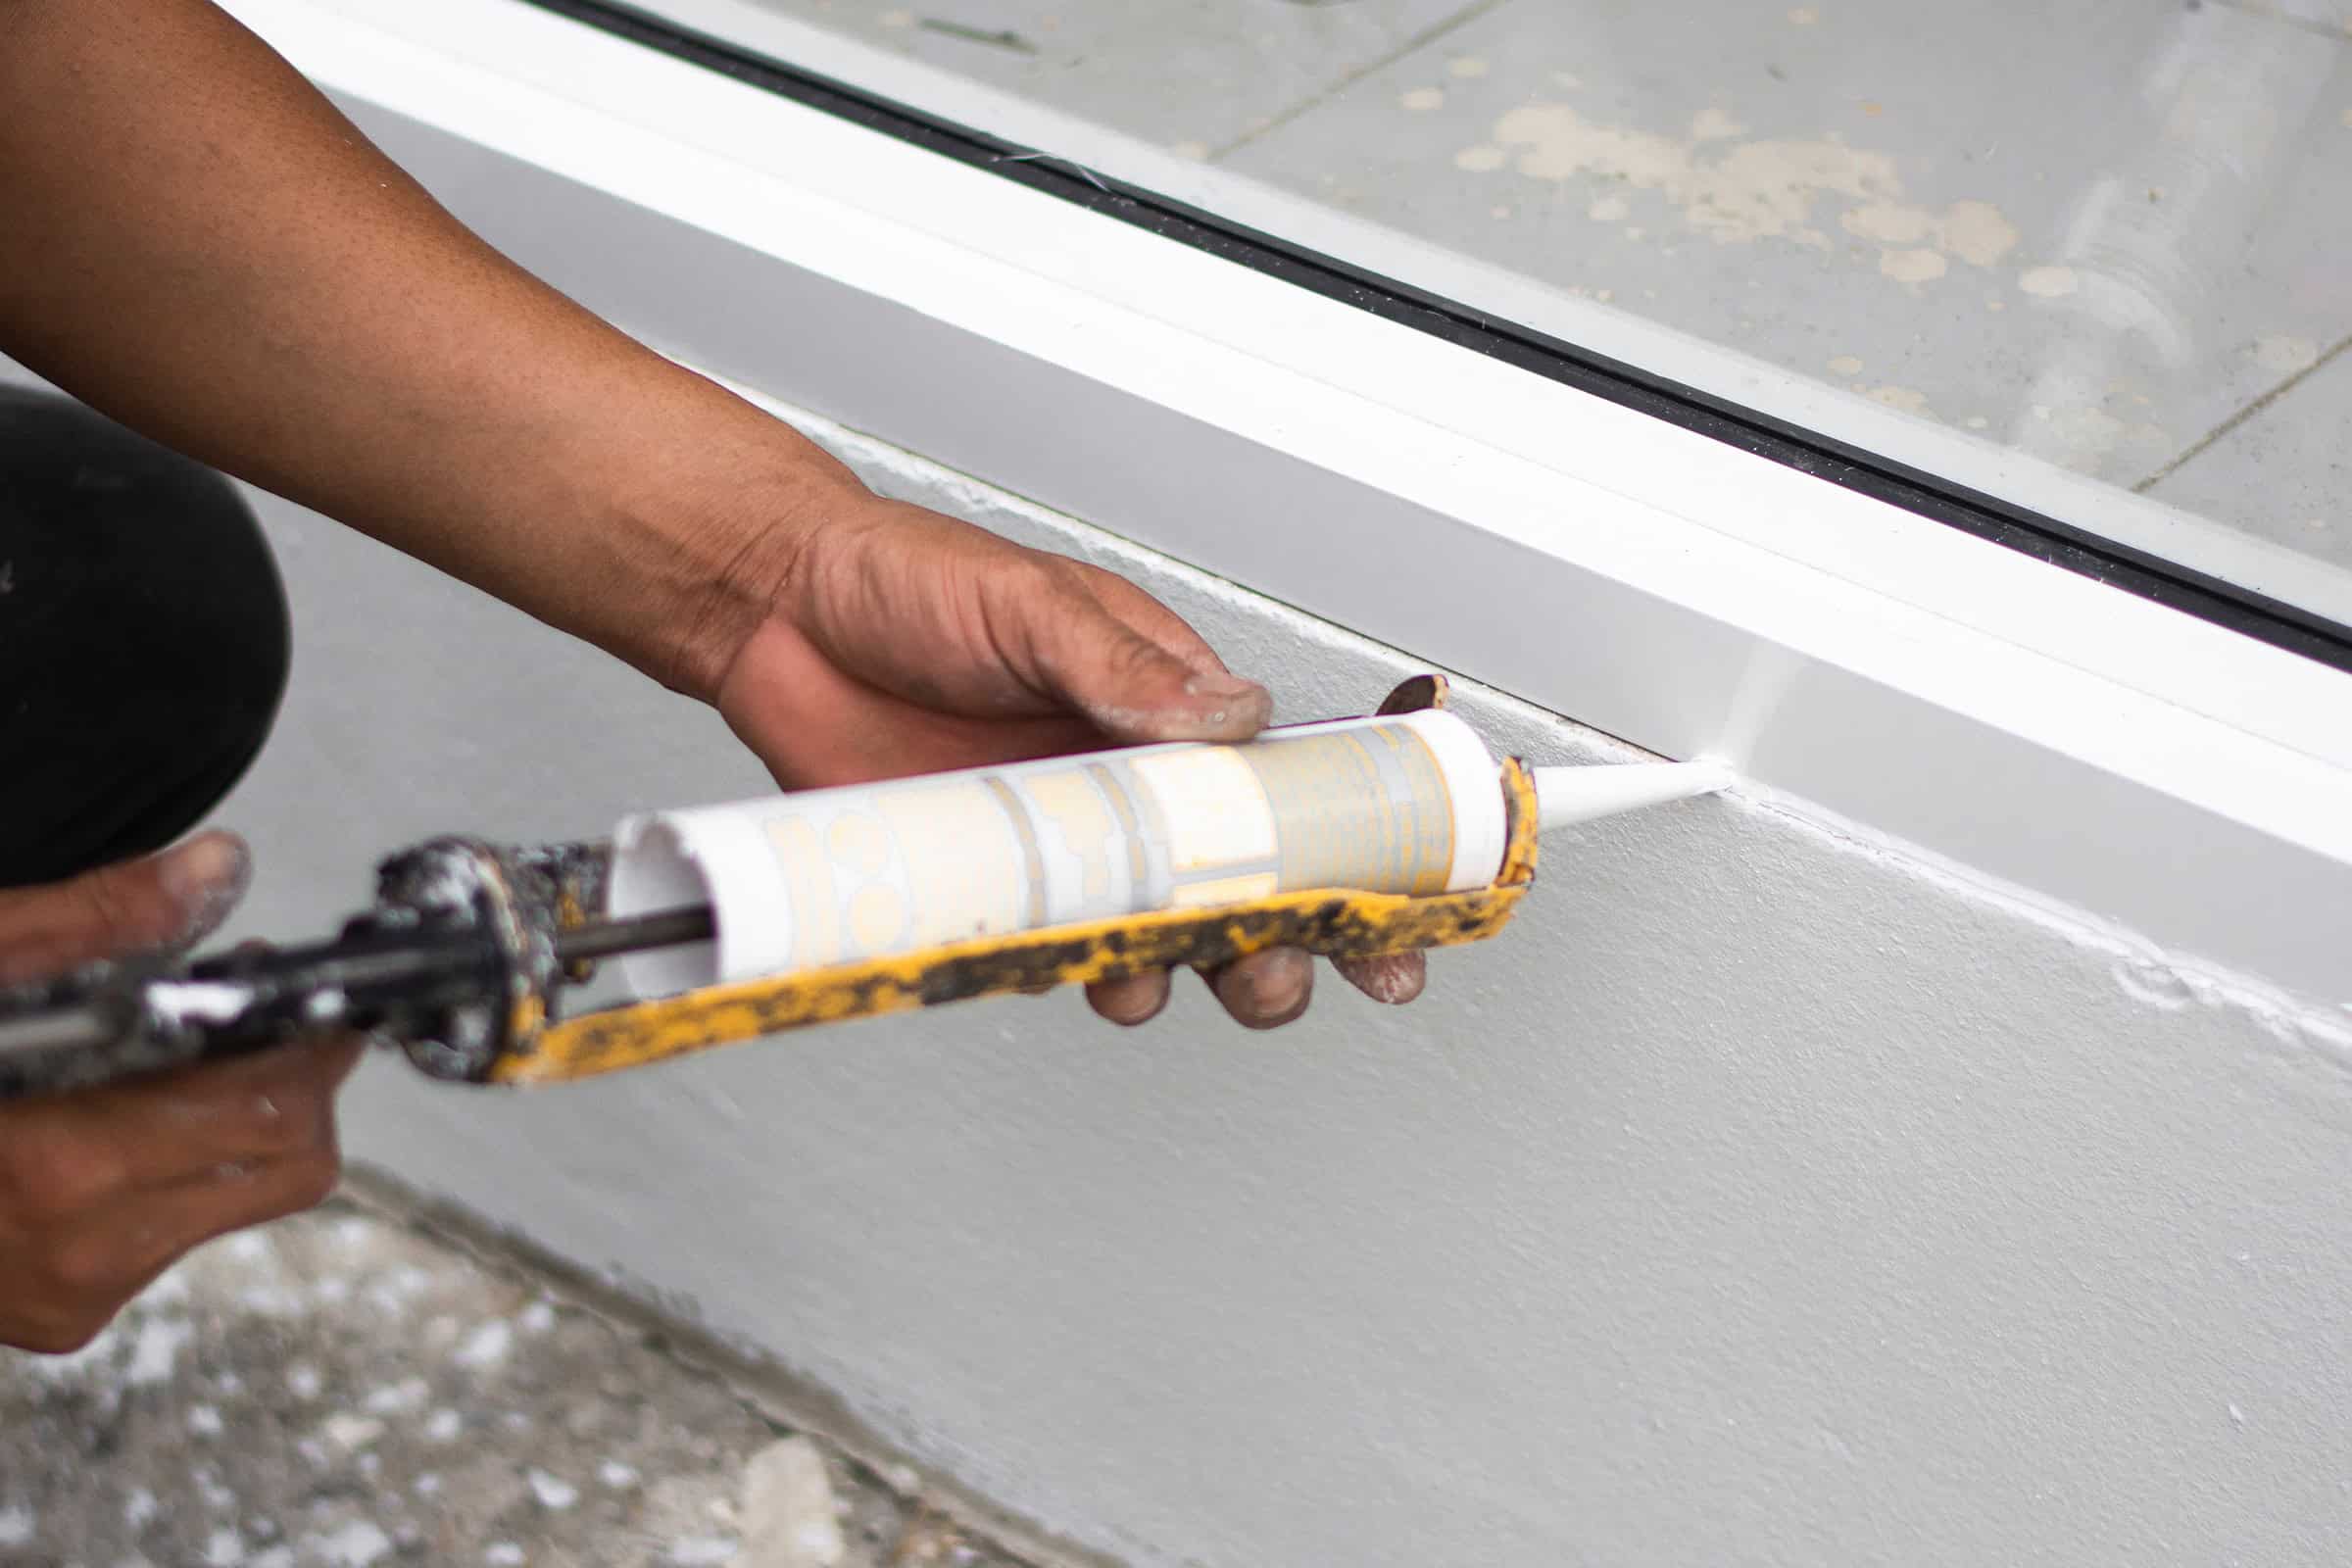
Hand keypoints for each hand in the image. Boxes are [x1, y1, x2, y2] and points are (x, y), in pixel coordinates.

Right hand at [0, 833, 361, 1352]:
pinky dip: (173, 1176)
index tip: (300, 1001)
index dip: (307, 1048)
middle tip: (253, 1022)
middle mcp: (79, 1247)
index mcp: (62, 1162)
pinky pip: (174, 1238)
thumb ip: (97, 920)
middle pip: (287, 1167)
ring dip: (236, 1130)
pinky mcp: (59, 1317)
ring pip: (240, 1203)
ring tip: (171, 1063)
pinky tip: (113, 1125)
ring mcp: (70, 1292)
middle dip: (293, 1085)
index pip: (276, 1116)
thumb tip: (215, 869)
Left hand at [709, 496, 1426, 1028]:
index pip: (1293, 785)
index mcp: (1170, 705)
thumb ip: (1129, 670)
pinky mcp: (994, 885)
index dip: (1358, 849)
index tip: (1404, 900)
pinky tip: (1079, 970)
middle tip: (1295, 965)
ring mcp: (1066, 842)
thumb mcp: (1035, 607)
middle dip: (1290, 938)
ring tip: (1171, 973)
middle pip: (1246, 884)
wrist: (776, 617)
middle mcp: (1131, 782)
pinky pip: (1055, 949)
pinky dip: (1078, 972)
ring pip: (1161, 933)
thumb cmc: (910, 584)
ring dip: (1185, 969)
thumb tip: (1230, 717)